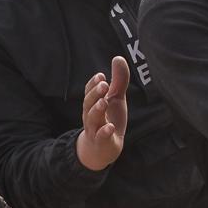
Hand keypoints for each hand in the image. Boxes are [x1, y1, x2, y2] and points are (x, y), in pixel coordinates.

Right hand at [75, 56, 130, 171]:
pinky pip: (100, 137)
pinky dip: (104, 132)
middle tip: (103, 84)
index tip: (101, 75)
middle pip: (88, 103)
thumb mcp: (116, 99)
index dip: (93, 84)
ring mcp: (95, 129)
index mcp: (94, 104)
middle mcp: (91, 115)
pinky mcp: (102, 142)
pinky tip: (110, 127)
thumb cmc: (108, 119)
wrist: (102, 149)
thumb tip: (118, 58)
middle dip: (95, 94)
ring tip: (105, 102)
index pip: (89, 92)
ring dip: (97, 110)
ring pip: (92, 119)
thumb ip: (118, 81)